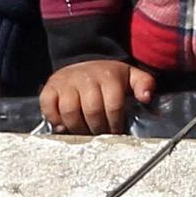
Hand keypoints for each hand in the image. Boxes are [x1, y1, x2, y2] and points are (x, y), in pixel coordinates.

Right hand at [40, 59, 154, 135]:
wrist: (83, 61)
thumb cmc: (108, 76)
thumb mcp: (130, 76)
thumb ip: (144, 84)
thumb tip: (147, 97)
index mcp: (108, 76)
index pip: (113, 105)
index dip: (115, 123)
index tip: (115, 132)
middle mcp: (86, 77)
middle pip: (92, 111)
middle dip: (98, 128)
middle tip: (100, 134)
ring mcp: (66, 82)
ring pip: (70, 112)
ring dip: (78, 127)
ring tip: (85, 132)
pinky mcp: (50, 88)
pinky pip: (48, 107)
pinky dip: (55, 120)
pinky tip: (64, 125)